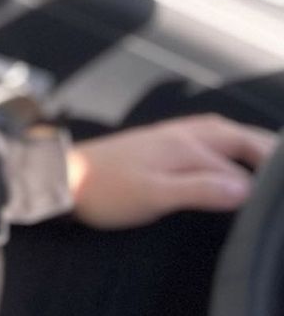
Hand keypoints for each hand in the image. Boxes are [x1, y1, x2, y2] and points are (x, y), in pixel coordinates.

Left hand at [65, 113, 278, 229]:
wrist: (64, 176)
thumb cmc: (106, 188)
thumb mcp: (155, 194)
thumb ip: (200, 188)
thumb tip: (245, 188)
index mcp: (184, 143)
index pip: (240, 153)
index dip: (266, 169)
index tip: (282, 188)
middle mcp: (180, 133)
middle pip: (233, 134)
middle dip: (263, 146)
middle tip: (283, 166)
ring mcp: (168, 135)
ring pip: (218, 131)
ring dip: (245, 140)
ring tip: (266, 154)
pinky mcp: (158, 143)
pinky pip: (203, 136)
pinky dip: (224, 141)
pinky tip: (224, 152)